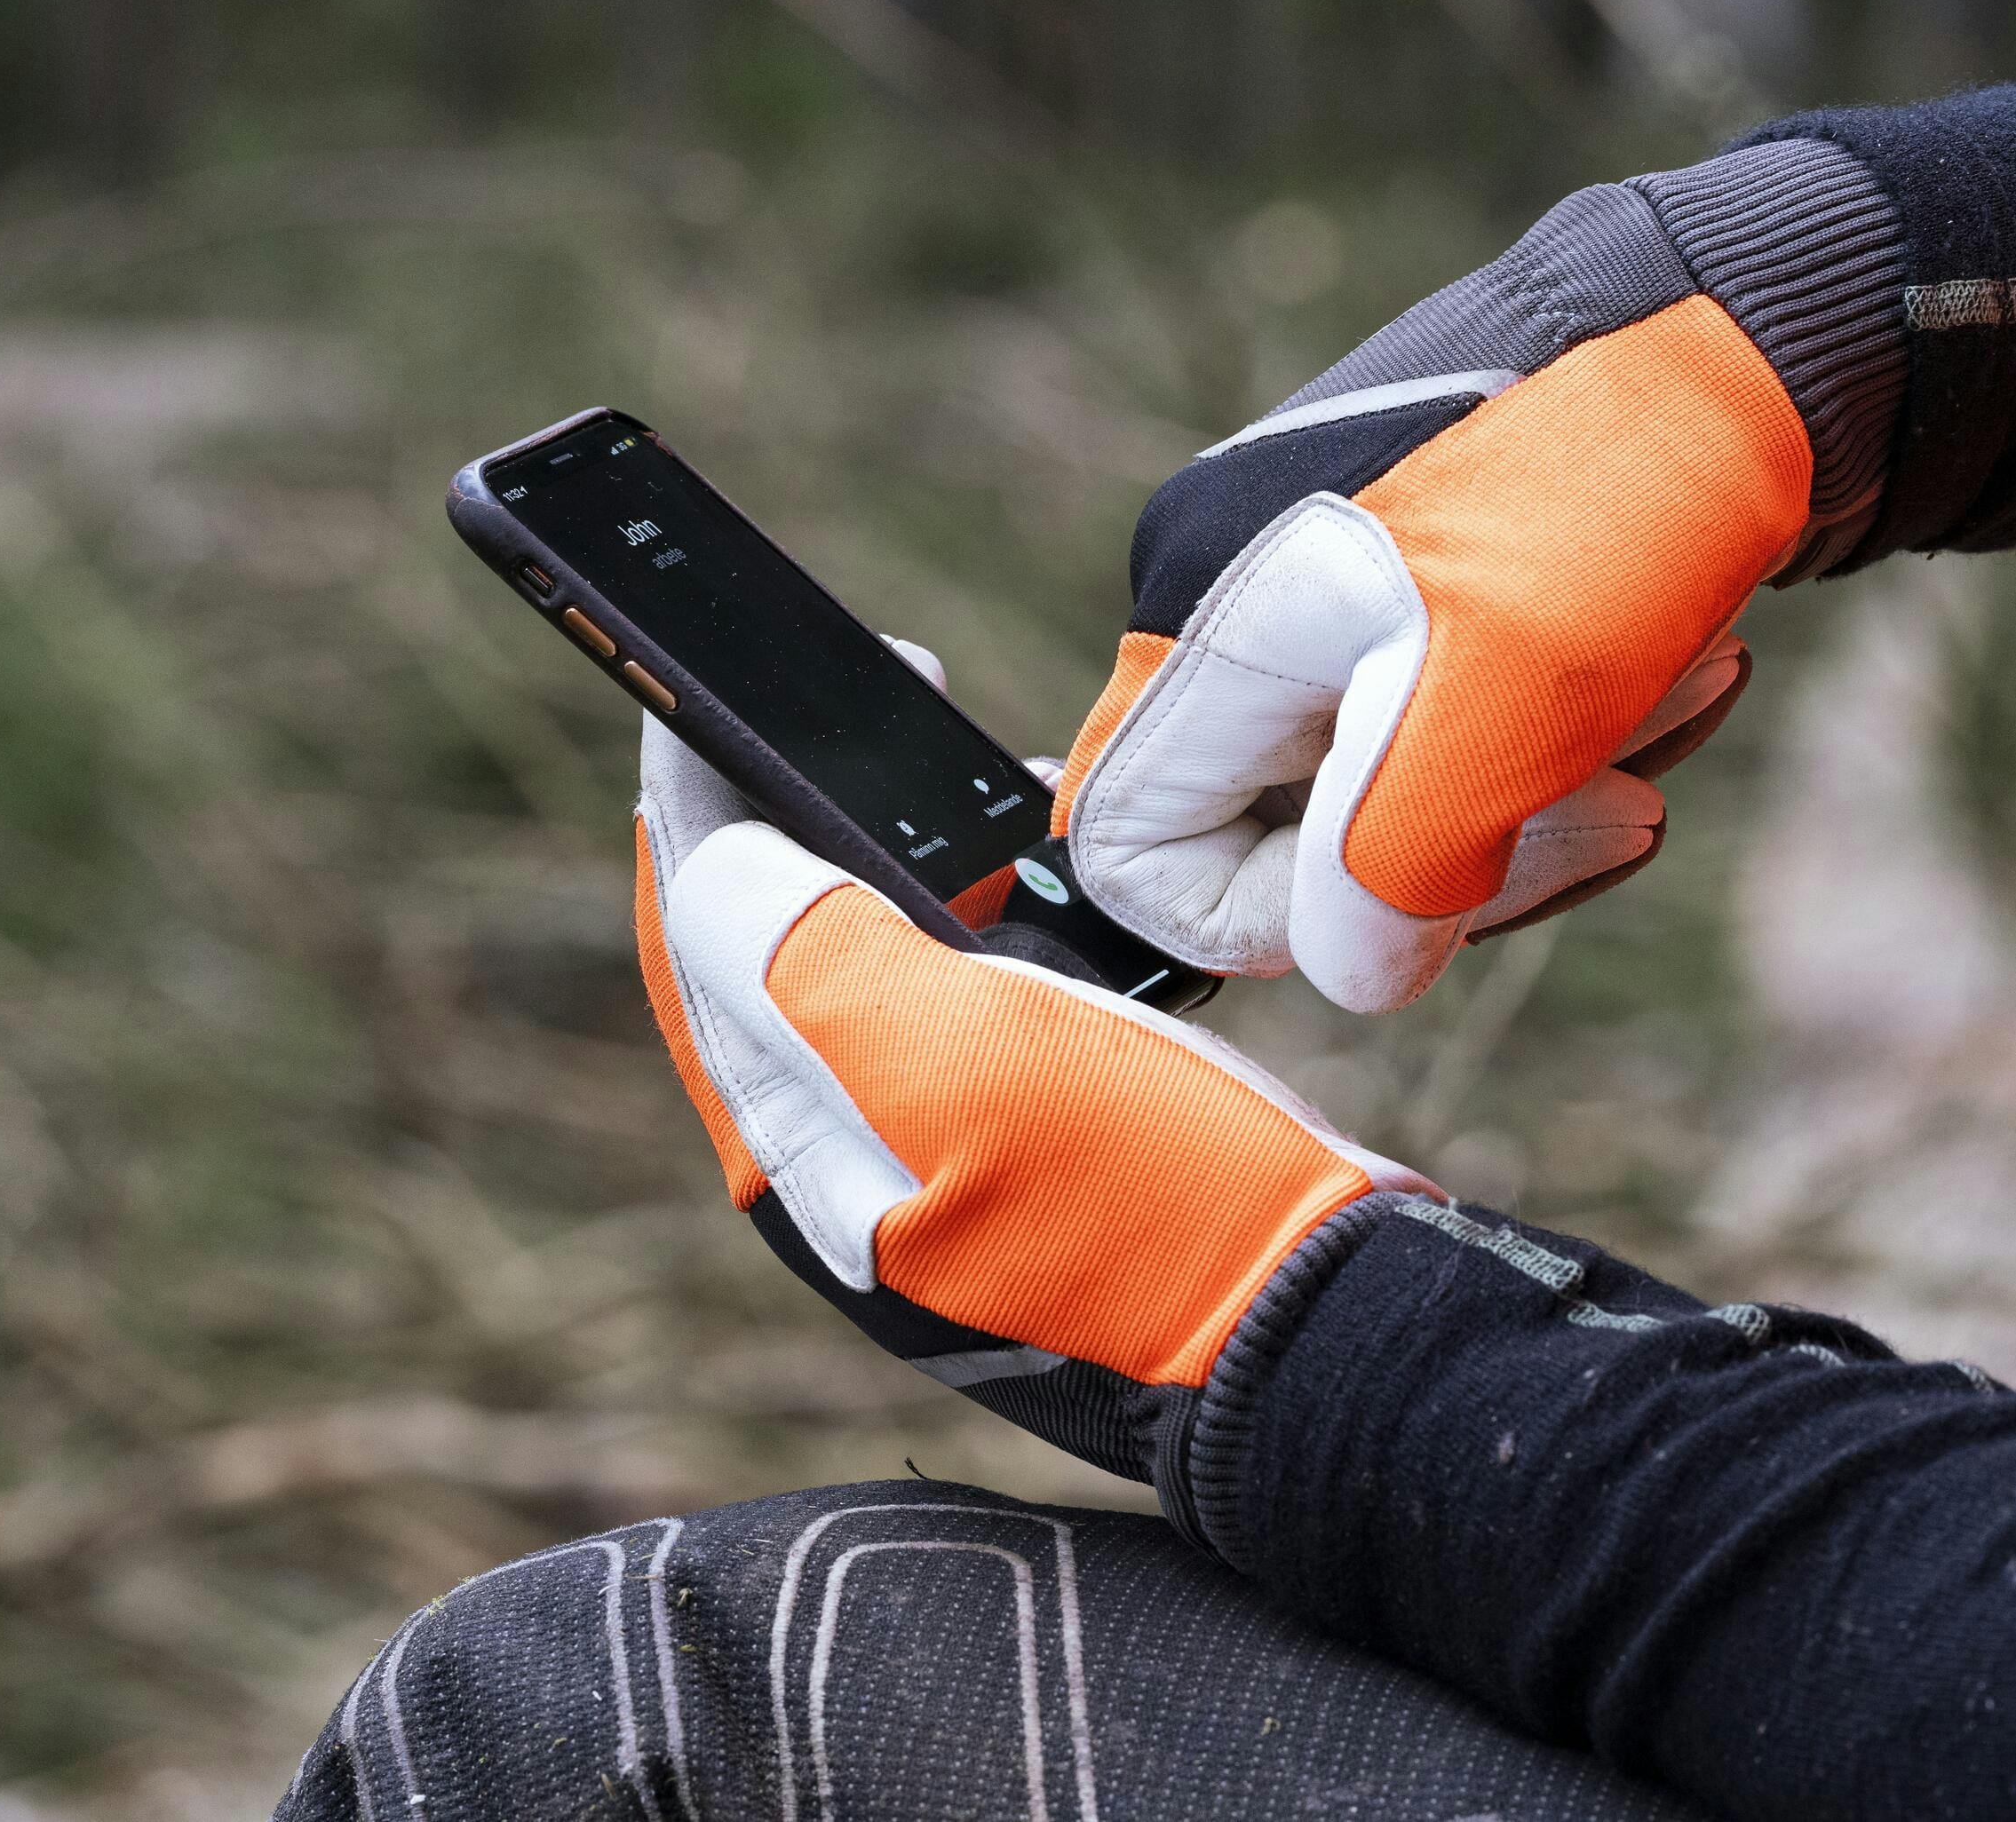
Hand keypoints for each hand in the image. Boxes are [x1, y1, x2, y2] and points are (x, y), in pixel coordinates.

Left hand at [631, 672, 1430, 1484]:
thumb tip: (715, 862)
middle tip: (864, 708)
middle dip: (790, 812)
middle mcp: (843, 1152)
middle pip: (765, 945)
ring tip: (957, 765)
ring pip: (864, 957)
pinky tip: (1034, 859)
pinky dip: (980, 904)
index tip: (712, 694)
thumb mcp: (972, 1063)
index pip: (696, 943)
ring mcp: (931, 1145)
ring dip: (892, 849)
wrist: (1321, 1321)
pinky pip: (958, 989)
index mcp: (796, 1148)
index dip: (694, 805)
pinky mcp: (1020, 1130)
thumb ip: (817, 965)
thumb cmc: (1154, 1202)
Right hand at [1056, 147, 1893, 1009]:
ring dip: (1550, 782)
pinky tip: (1677, 660)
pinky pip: (1464, 716)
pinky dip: (1573, 725)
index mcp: (1211, 621)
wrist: (1759, 318)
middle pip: (1291, 835)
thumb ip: (1387, 872)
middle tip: (1619, 800)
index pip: (1138, 857)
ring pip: (1400, 783)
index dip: (1277, 919)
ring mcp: (1331, 577)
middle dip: (1471, 846)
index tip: (1433, 883)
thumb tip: (1356, 969)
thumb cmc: (1615, 491)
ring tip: (1678, 690)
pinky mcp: (1424, 567)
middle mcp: (1239, 594)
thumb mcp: (1495, 710)